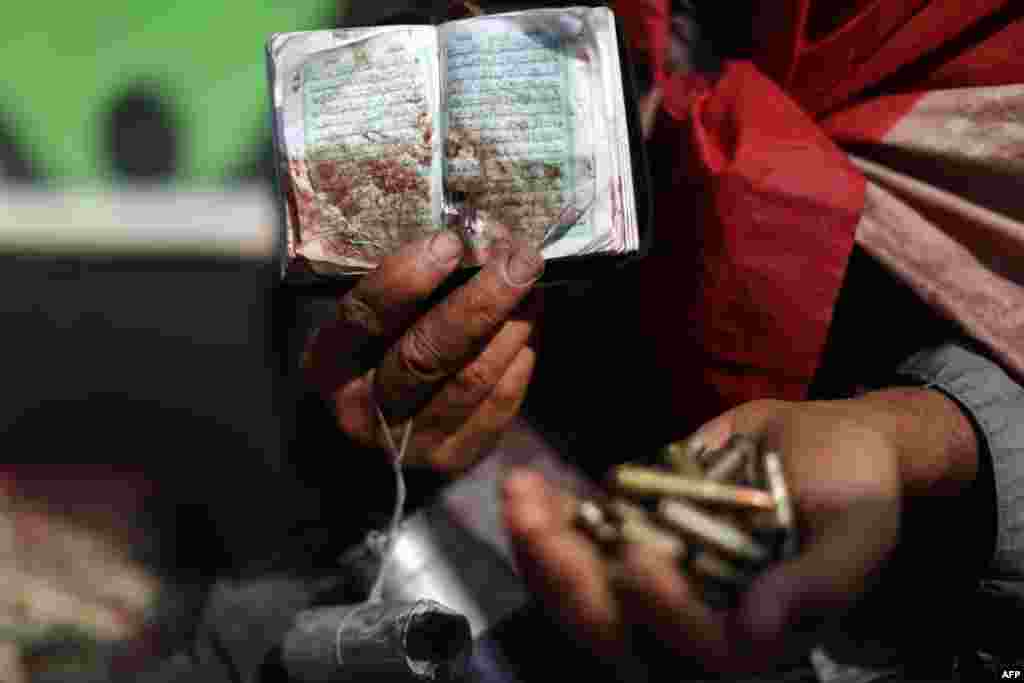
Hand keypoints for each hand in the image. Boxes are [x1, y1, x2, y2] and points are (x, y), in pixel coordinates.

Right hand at [304, 232, 542, 472]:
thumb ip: (399, 291)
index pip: (366, 318)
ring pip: (472, 378)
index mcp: (330, 367)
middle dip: (481, 300)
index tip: (450, 241)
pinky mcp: (455, 458)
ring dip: (512, 324)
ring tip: (532, 283)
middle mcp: (365, 413)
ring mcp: (412, 443)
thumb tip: (468, 237)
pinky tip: (528, 323)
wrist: (366, 448)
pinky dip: (520, 357)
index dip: (408, 278)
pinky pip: (499, 403)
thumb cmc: (369, 360)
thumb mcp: (360, 327)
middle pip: (428, 353)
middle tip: (519, 258)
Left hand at [503, 391, 977, 673]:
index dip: (666, 614)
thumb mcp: (857, 527)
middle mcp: (694, 619)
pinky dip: (549, 517)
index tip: (640, 562)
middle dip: (570, 582)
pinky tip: (524, 482)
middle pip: (620, 628)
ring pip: (586, 587)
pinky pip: (580, 540)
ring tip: (518, 495)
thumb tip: (759, 630)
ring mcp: (655, 581)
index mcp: (753, 637)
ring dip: (544, 547)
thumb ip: (820, 582)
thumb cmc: (855, 483)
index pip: (700, 647)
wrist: (819, 438)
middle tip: (535, 525)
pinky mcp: (630, 539)